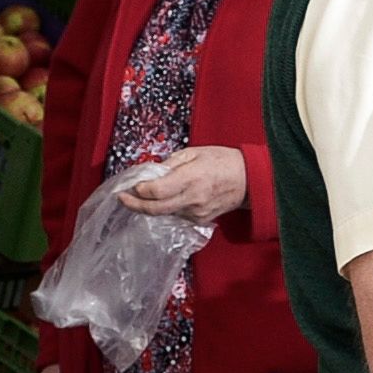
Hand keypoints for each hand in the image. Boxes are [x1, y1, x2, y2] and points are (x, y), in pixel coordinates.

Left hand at [117, 144, 248, 223]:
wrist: (249, 180)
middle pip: (155, 209)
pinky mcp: (199, 220)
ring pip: (164, 214)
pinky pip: (176, 216)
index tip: (130, 186)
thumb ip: (170, 163)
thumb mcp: (195, 152)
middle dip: (135, 205)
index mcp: (191, 178)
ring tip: (142, 196)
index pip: (157, 191)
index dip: (139, 190)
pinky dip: (166, 208)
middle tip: (122, 199)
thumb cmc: (223, 162)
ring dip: (150, 206)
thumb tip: (150, 173)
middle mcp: (193, 199)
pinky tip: (164, 201)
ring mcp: (196, 213)